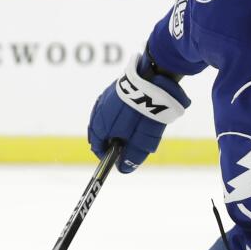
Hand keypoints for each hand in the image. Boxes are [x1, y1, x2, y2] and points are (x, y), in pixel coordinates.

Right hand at [87, 53, 189, 172]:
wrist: (153, 80)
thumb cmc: (145, 113)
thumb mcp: (141, 141)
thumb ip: (131, 157)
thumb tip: (124, 169)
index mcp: (100, 125)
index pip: (97, 146)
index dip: (106, 155)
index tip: (117, 160)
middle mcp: (98, 111)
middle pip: (100, 131)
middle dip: (111, 141)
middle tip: (126, 147)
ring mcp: (105, 97)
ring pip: (106, 118)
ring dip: (116, 127)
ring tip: (132, 132)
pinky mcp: (115, 88)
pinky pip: (113, 107)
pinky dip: (120, 115)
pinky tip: (133, 116)